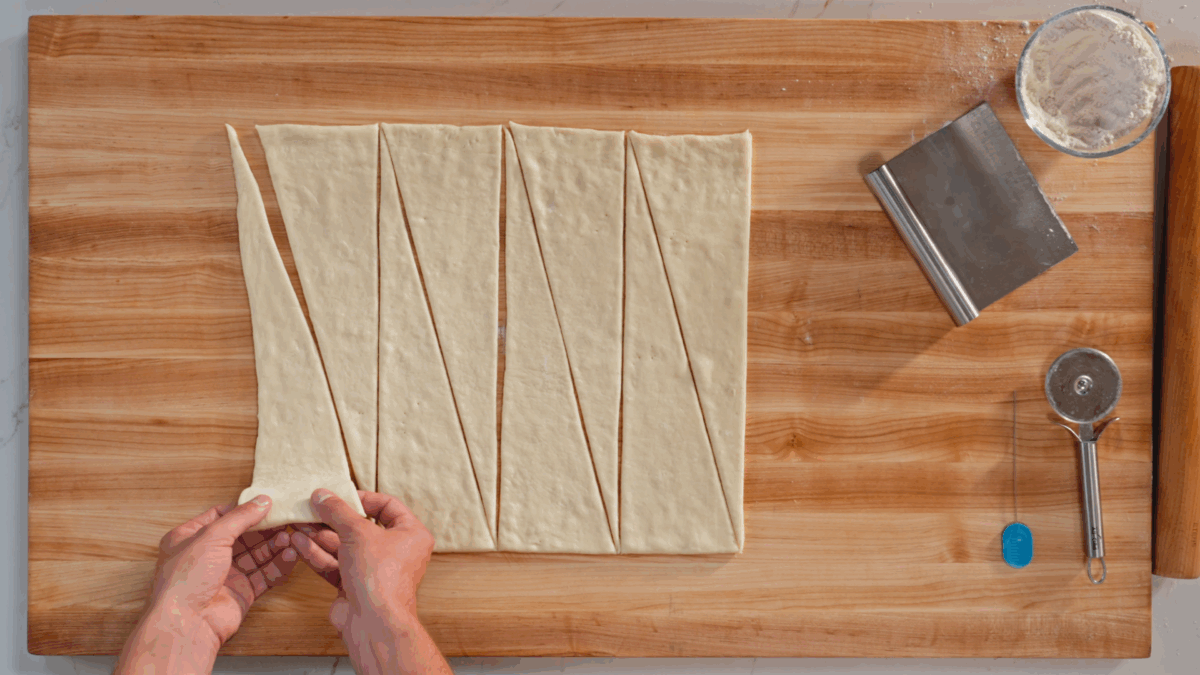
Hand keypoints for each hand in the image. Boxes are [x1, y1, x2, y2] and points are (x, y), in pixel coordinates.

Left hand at [116, 496, 296, 674]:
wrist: (187, 623)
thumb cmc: (186, 579)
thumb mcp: (212, 537)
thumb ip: (240, 517)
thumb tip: (263, 500)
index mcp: (190, 538)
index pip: (221, 516)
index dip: (244, 509)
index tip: (268, 503)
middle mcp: (207, 556)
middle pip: (243, 536)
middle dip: (265, 529)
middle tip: (286, 520)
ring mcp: (225, 575)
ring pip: (256, 555)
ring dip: (274, 546)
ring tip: (290, 539)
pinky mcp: (241, 592)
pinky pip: (264, 575)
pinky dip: (277, 566)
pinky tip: (289, 556)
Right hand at [291, 489, 450, 674]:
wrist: (373, 623)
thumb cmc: (379, 576)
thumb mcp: (358, 532)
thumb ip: (338, 511)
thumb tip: (323, 495)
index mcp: (411, 534)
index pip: (388, 506)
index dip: (362, 498)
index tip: (340, 495)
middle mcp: (395, 551)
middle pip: (360, 527)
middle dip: (333, 519)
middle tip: (312, 509)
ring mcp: (374, 570)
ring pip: (344, 546)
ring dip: (320, 535)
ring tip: (298, 523)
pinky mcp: (355, 585)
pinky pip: (335, 564)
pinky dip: (318, 554)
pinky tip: (299, 543)